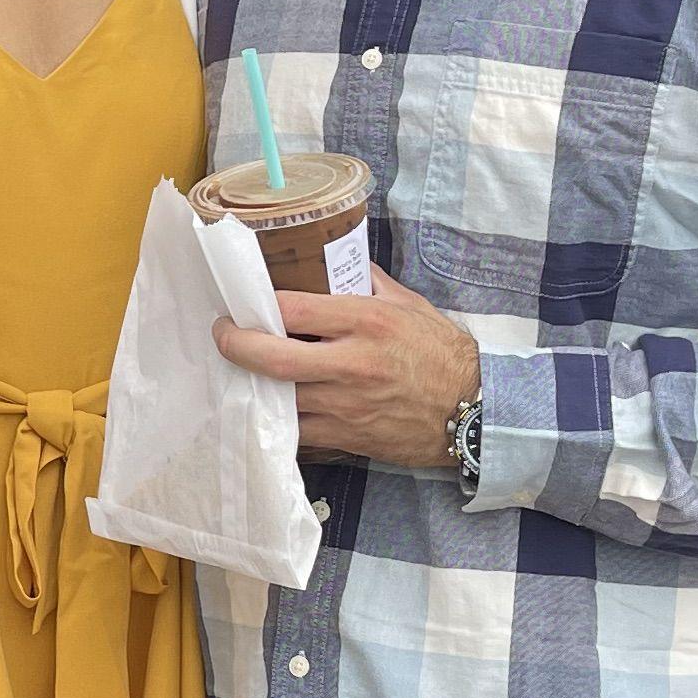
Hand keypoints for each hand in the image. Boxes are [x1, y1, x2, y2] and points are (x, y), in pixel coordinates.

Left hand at [213, 262, 479, 469]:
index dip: (257, 304)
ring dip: (252, 383)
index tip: (242, 301)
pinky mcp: (346, 437)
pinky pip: (296, 431)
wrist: (474, 411)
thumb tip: (332, 261)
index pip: (294, 308)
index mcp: (366, 322)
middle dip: (235, 345)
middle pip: (272, 357)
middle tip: (223, 334)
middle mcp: (351, 363)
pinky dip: (277, 418)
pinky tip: (268, 405)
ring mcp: (346, 405)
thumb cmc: (441, 353)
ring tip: (240, 368)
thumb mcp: (407, 305)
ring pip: (277, 398)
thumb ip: (366, 282)